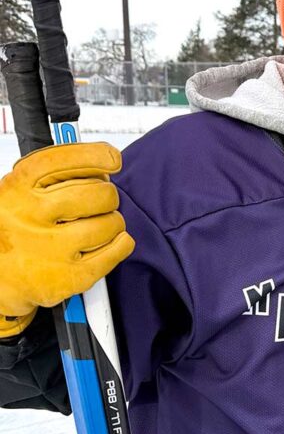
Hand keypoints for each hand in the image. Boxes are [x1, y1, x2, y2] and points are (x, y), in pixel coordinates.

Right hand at [0, 142, 133, 332]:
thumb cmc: (13, 228)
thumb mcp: (18, 192)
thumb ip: (54, 175)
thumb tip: (102, 166)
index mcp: (17, 188)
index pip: (64, 159)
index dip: (96, 156)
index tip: (112, 159)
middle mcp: (32, 216)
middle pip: (98, 193)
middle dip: (107, 195)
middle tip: (100, 201)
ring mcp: (51, 249)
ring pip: (110, 224)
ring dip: (113, 222)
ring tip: (99, 225)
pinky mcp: (68, 277)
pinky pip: (115, 252)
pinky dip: (121, 244)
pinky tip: (109, 242)